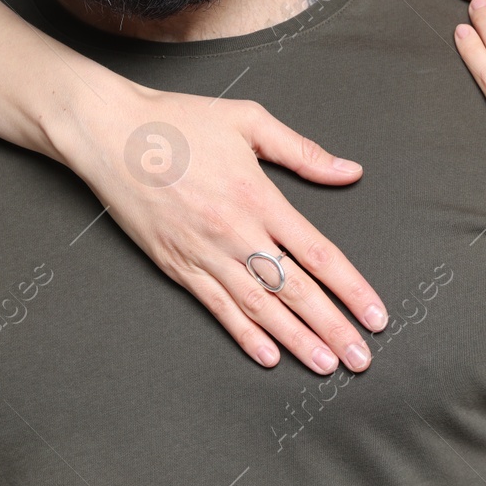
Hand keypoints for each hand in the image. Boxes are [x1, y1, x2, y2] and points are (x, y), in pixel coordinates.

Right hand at [47, 74, 388, 375]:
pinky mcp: (177, 265)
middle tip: (361, 358)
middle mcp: (236, 232)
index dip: (350, 288)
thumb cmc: (180, 121)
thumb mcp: (249, 121)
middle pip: (295, 290)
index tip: (375, 313)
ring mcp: (204, 253)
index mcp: (258, 196)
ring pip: (260, 307)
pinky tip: (268, 355)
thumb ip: (303, 151)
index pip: (317, 253)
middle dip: (332, 327)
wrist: (111, 134)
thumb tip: (349, 171)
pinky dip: (244, 334)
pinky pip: (217, 307)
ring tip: (325, 364)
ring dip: (296, 340)